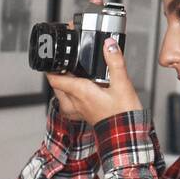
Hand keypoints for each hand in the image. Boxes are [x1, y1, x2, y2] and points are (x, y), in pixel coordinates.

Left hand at [48, 0, 143, 124]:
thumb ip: (115, 62)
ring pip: (60, 95)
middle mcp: (75, 102)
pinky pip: (68, 104)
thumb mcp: (123, 83)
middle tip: (65, 62)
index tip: (57, 54)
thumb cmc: (124, 113)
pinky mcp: (82, 115)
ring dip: (62, 84)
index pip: (55, 78)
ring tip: (70, 74)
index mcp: (81, 92)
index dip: (52, 65)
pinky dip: (69, 96)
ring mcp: (77, 110)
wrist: (127, 134)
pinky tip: (77, 92)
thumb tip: (108, 44)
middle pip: (56, 85)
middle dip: (57, 72)